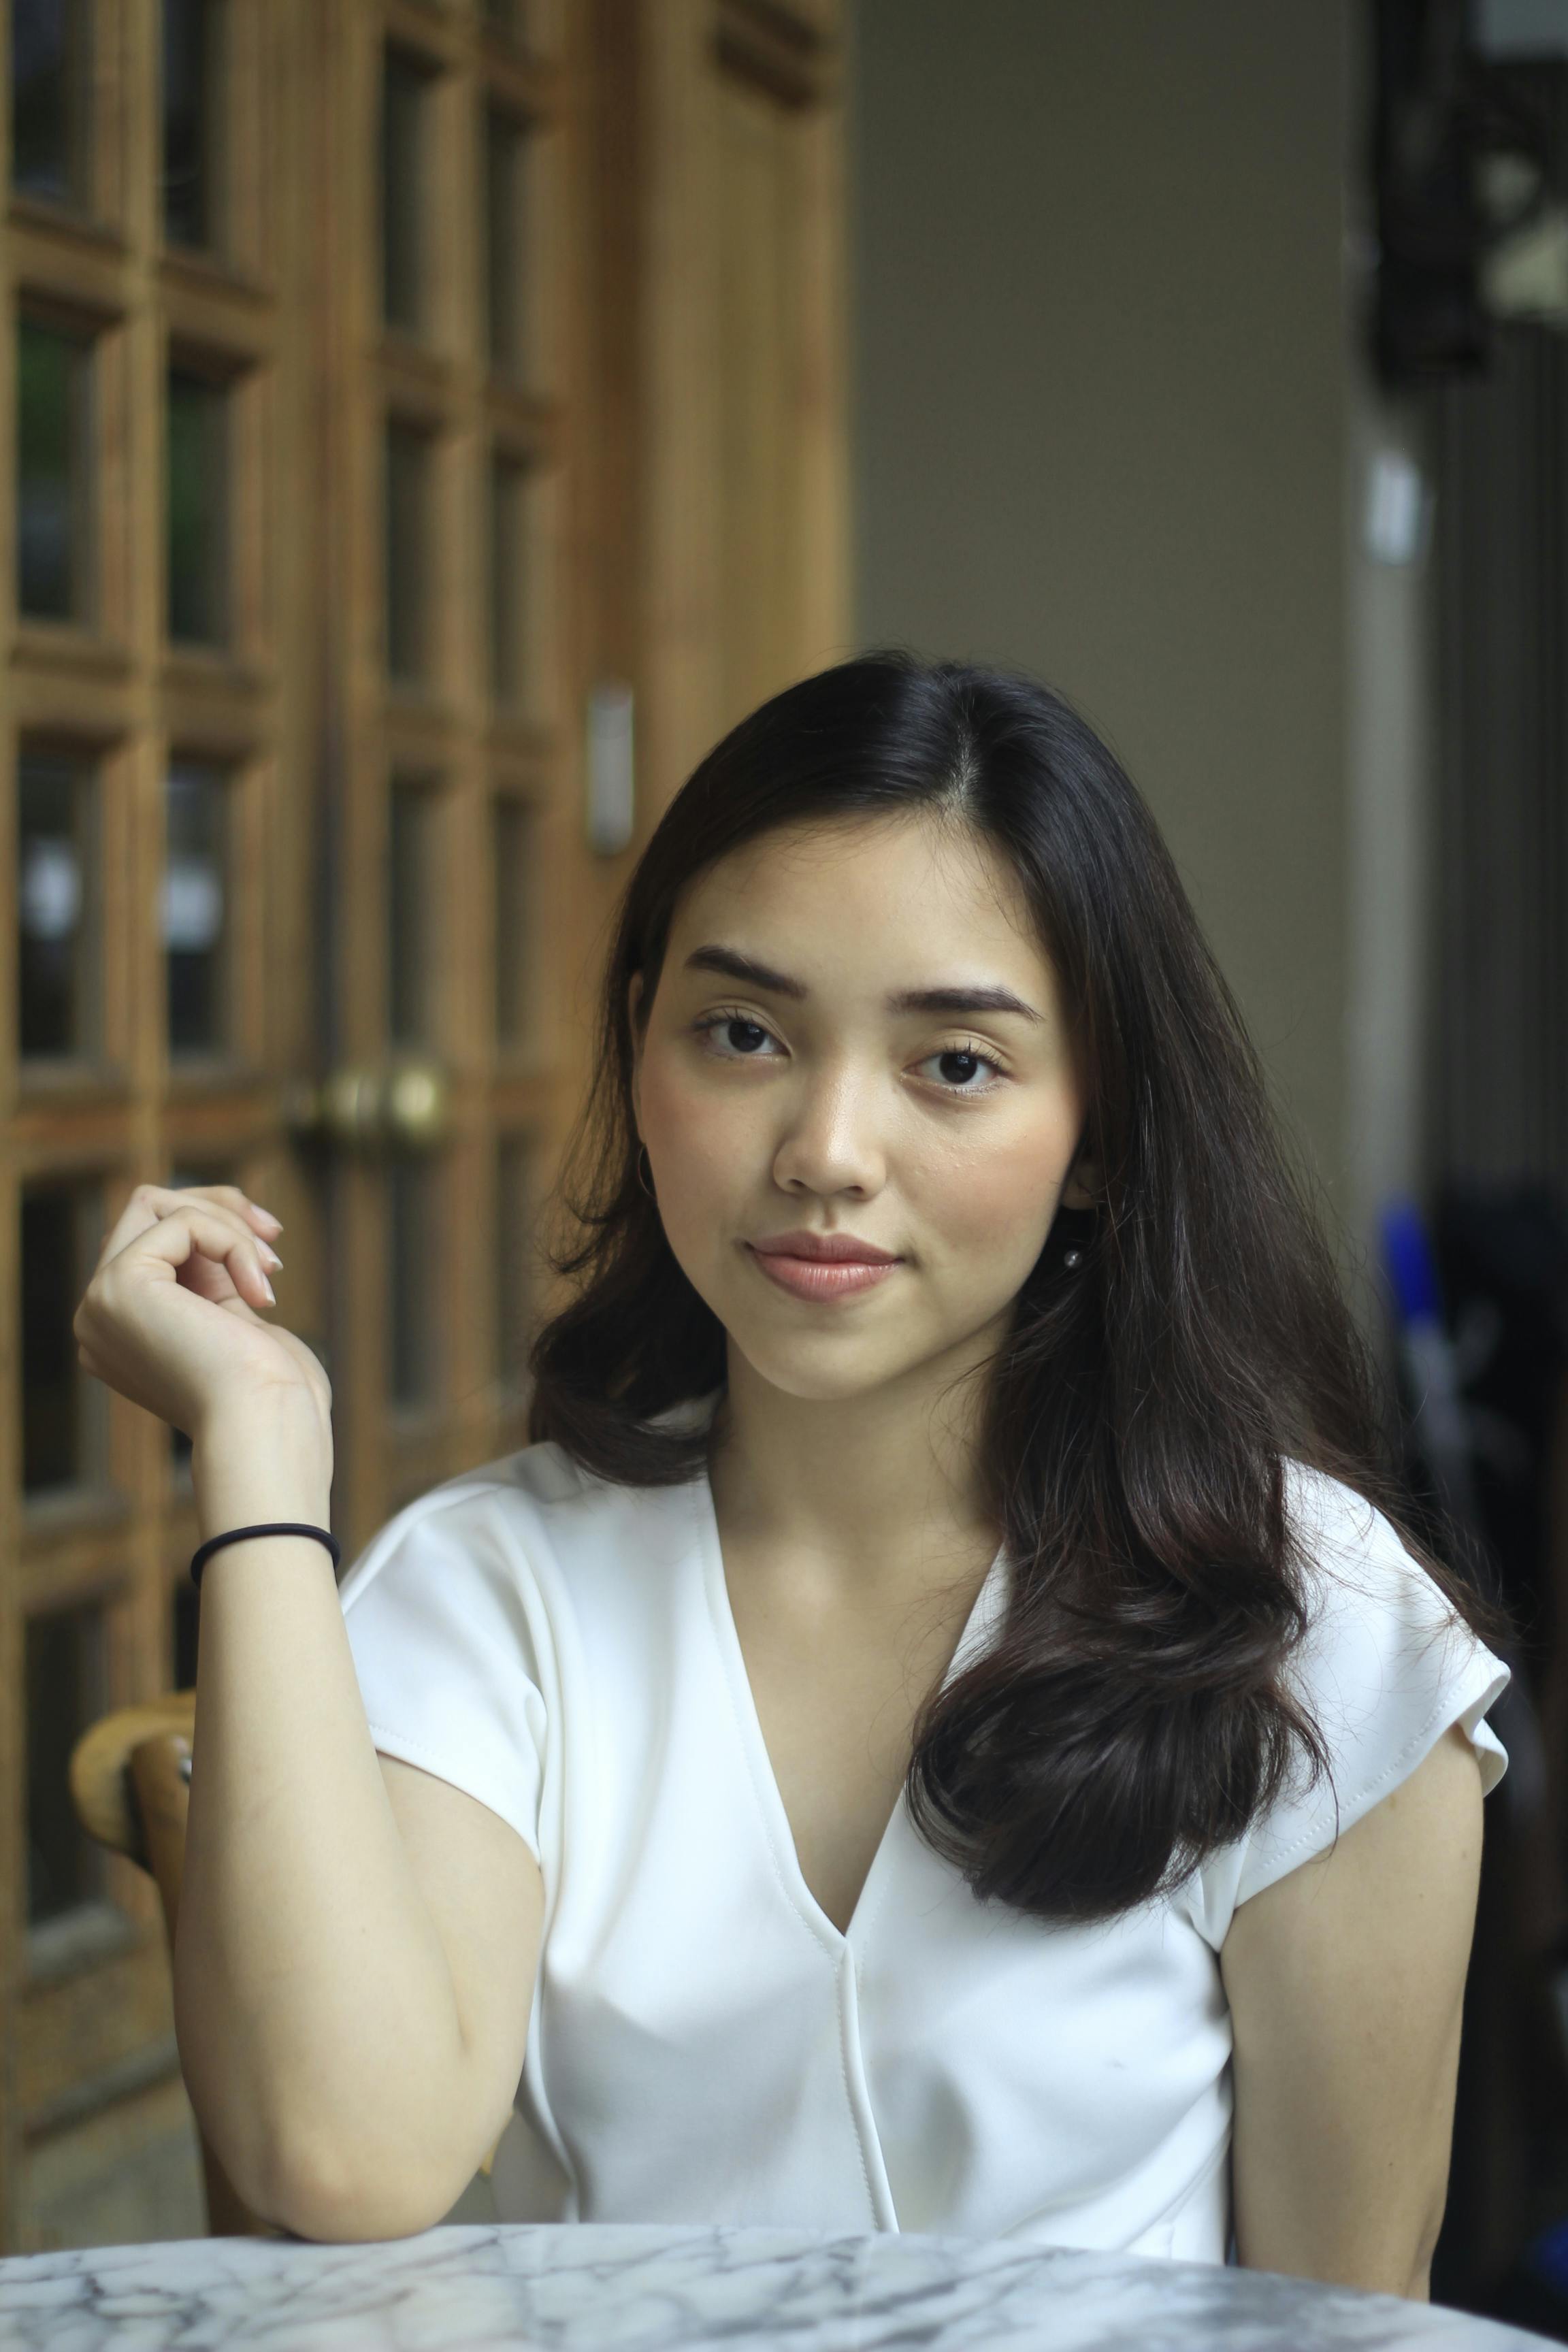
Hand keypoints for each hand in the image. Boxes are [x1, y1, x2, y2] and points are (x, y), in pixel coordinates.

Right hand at [73, 1183, 331, 1444]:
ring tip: (269, 1270)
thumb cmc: (270, 1389)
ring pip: (157, 1204)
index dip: (214, 1225)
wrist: (268, 1425)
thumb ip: (206, 1274)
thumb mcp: (231, 1316)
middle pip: (146, 1210)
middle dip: (219, 1209)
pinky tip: (257, 1292)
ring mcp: (100, 1301)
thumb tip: (205, 1211)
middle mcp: (98, 1316)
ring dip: (229, 1224)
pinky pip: (182, 1222)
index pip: (150, 1240)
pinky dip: (233, 1242)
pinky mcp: (119, 1285)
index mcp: (122, 1329)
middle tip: (273, 1236)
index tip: (270, 1245)